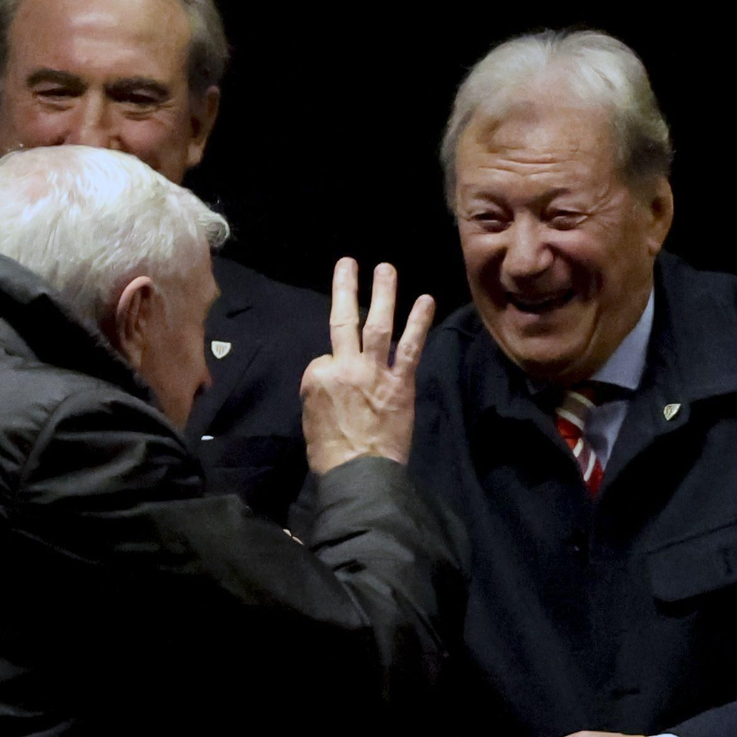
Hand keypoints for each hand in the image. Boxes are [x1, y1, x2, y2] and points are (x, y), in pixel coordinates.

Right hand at [300, 258, 434, 473]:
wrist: (358, 474)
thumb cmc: (330, 452)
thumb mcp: (310, 417)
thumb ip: (321, 391)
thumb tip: (334, 379)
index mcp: (316, 377)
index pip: (324, 358)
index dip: (330, 368)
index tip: (338, 384)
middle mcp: (344, 367)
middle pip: (343, 321)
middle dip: (346, 288)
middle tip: (350, 263)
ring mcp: (374, 372)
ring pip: (378, 325)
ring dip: (384, 294)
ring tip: (386, 268)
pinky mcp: (400, 383)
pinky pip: (410, 348)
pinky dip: (419, 323)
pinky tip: (426, 301)